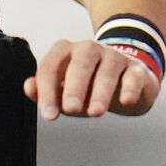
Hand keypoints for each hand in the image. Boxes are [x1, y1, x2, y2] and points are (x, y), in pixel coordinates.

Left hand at [24, 39, 159, 119]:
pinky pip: (133, 76)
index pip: (52, 66)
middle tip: (71, 109)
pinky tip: (125, 101)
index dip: (48, 90)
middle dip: (74, 87)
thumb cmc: (88, 87)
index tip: (49, 115)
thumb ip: (45, 91)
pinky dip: (129, 88)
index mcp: (67, 52)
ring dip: (101, 92)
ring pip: (107, 70)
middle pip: (81, 63)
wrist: (125, 82)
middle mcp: (90, 49)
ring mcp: (115, 57)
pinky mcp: (136, 70)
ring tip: (95, 112)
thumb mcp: (64, 91)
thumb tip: (29, 87)